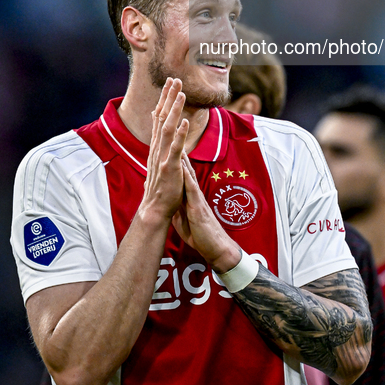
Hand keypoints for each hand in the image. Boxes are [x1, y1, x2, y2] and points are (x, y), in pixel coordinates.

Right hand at [140, 78, 188, 222]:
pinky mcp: (169, 168)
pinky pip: (175, 149)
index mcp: (157, 145)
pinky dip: (180, 134)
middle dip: (169, 97)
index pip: (160, 116)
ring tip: (181, 94)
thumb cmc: (161, 186)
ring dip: (174, 110)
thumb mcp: (160, 160)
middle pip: (162, 117)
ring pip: (168, 129)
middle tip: (175, 79)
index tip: (170, 83)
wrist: (155, 209)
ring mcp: (162, 157)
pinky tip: (186, 122)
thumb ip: (161, 143)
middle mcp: (157, 148)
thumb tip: (162, 127)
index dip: (165, 99)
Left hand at [172, 154, 240, 273]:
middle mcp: (194, 193)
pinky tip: (184, 170)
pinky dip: (188, 180)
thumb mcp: (184, 218)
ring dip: (184, 161)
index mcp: (190, 195)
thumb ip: (178, 206)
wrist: (215, 248)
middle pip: (186, 169)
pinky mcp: (199, 209)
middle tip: (174, 136)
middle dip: (180, 153)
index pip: (182, 173)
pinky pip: (193, 192)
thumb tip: (169, 199)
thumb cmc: (200, 234)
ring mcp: (197, 199)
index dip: (176, 159)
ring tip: (179, 145)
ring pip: (190, 176)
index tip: (168, 144)